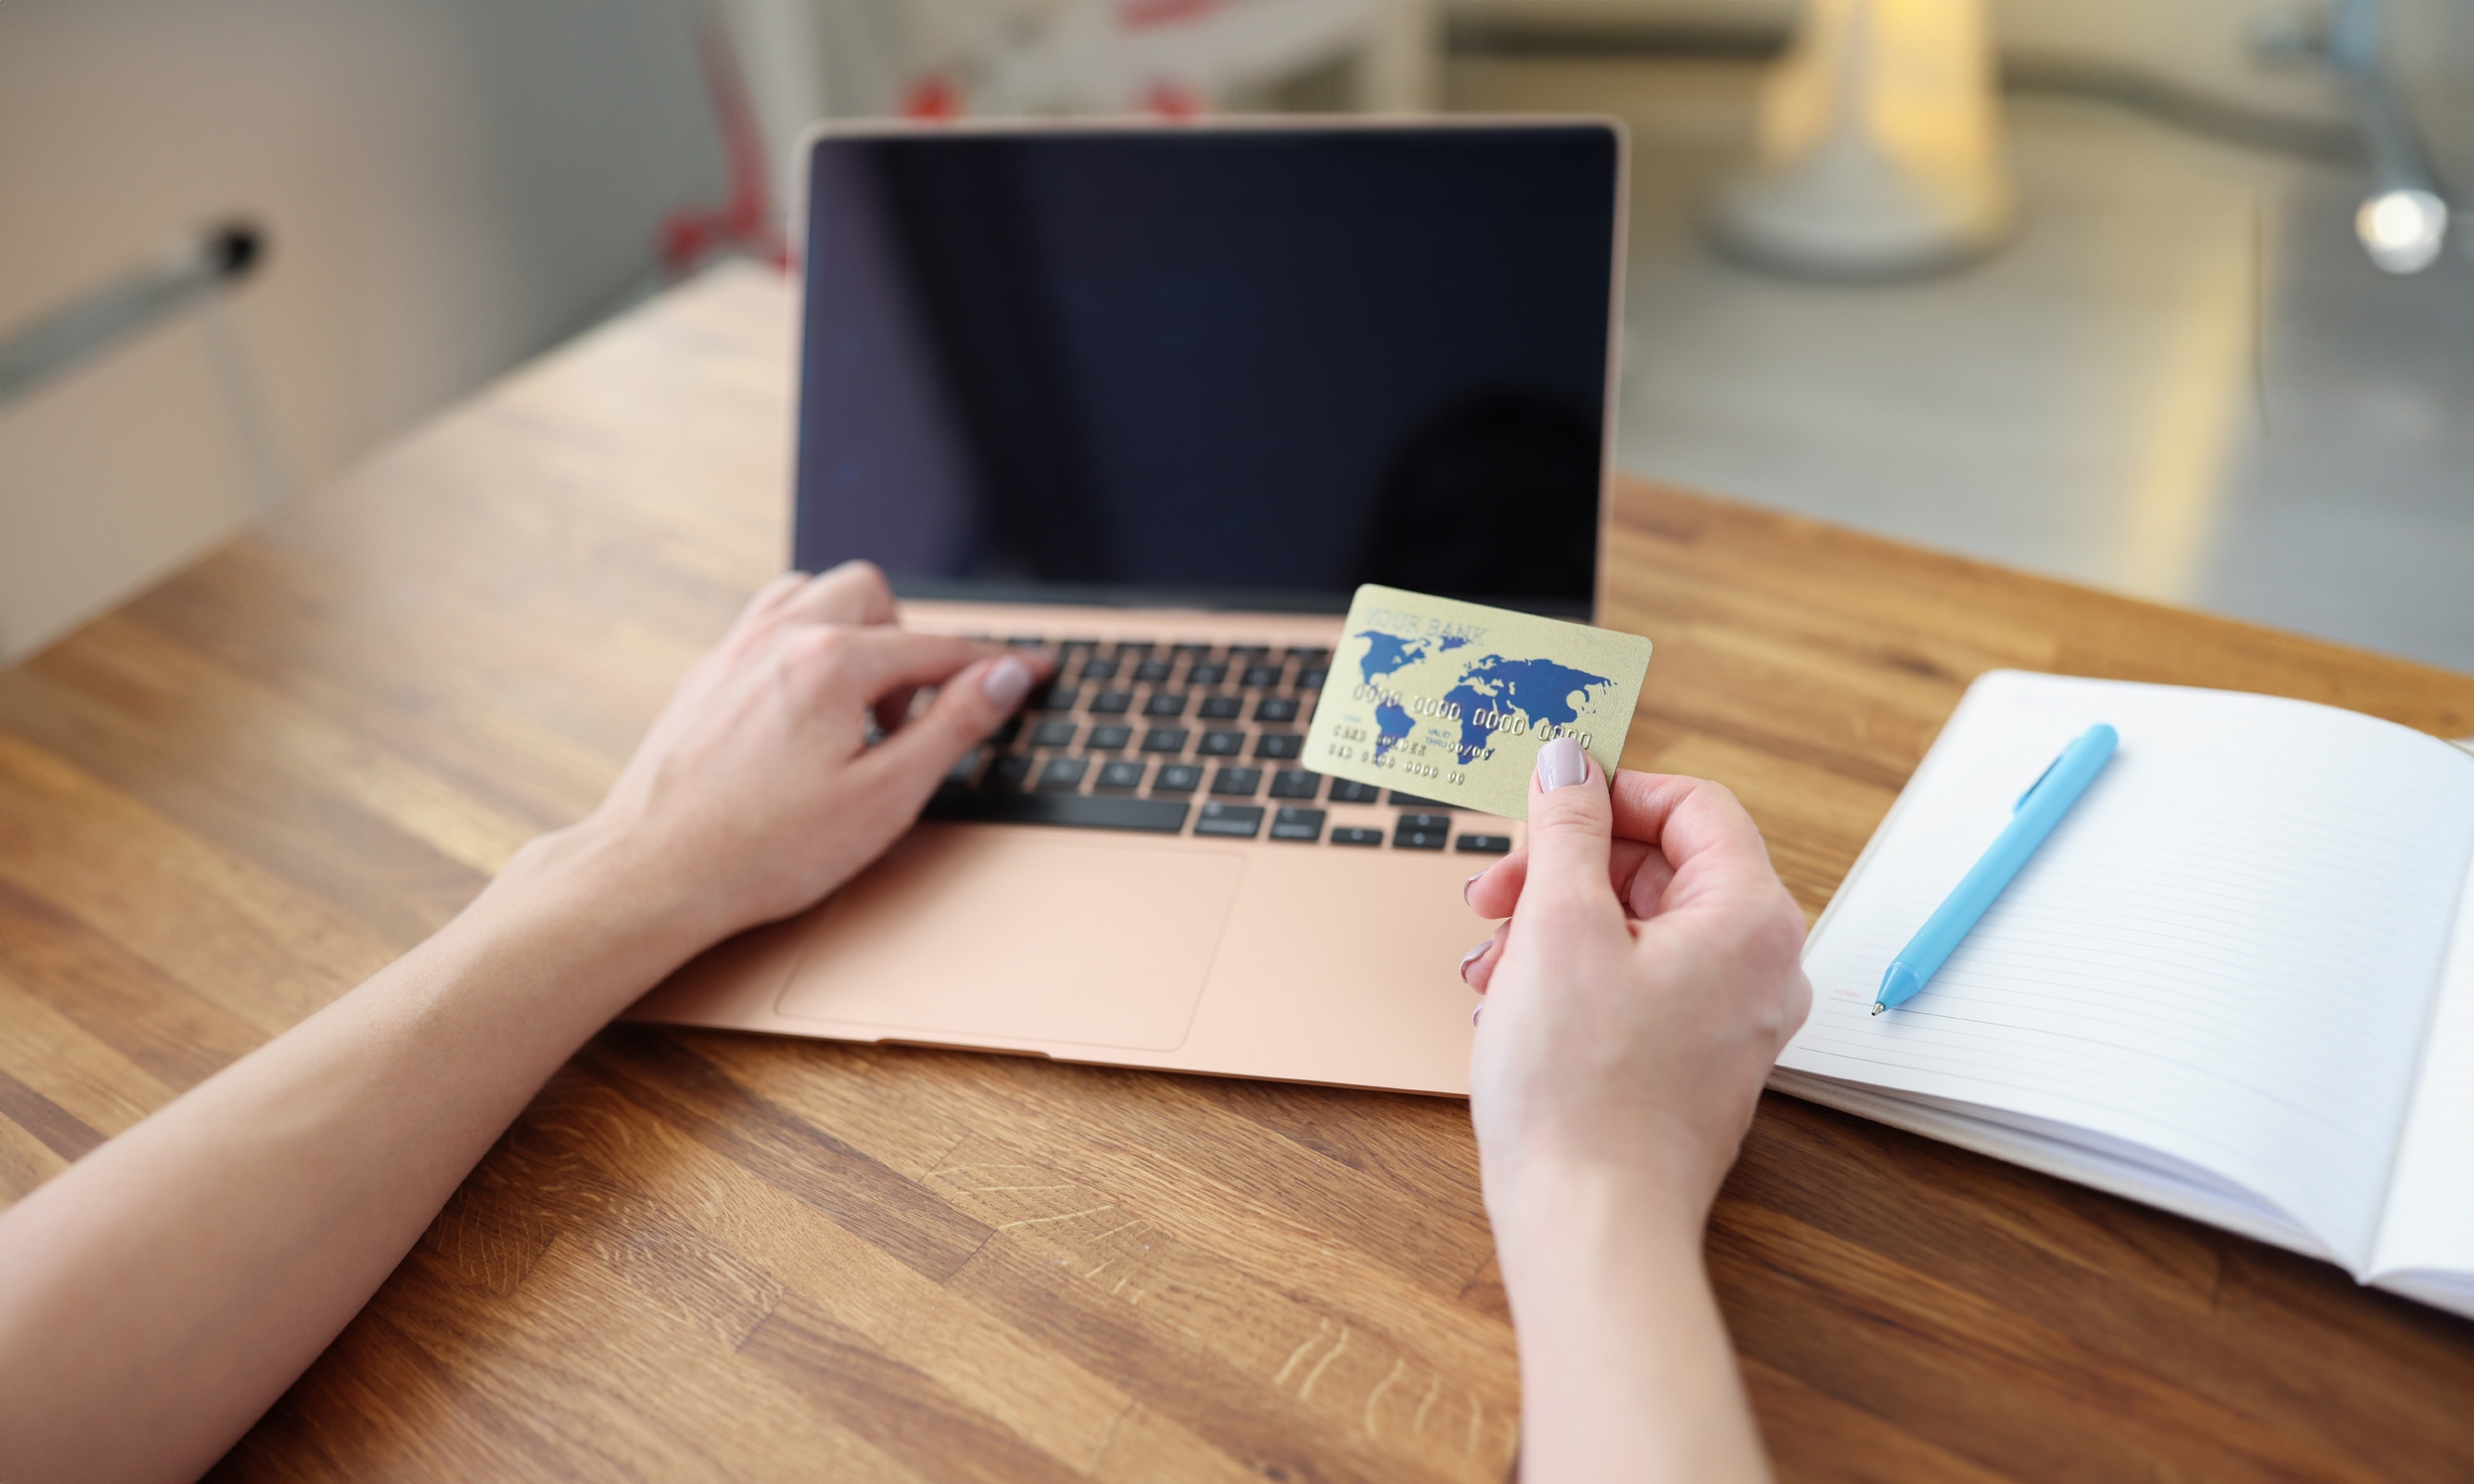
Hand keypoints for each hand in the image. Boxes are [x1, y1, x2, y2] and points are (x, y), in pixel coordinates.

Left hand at [550, 561, 1048, 952]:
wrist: (653, 875)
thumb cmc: (764, 851)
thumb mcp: (885, 798)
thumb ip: (952, 727)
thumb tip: (1003, 677)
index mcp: (831, 664)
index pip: (940, 647)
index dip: (996, 664)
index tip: (1033, 669)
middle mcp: (778, 639)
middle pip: (872, 595)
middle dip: (908, 642)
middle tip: (910, 716)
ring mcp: (733, 652)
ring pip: (812, 594)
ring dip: (852, 631)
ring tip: (858, 705)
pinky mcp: (704, 677)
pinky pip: (767, 624)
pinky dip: (803, 645)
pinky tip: (805, 710)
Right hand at [1462, 739, 1810, 1248]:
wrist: (1590, 1223)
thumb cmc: (1582, 1091)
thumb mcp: (1557, 928)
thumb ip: (1565, 829)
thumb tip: (1569, 762)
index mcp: (1750, 917)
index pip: (1694, 805)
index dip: (1609, 793)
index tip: (1541, 805)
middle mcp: (1761, 966)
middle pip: (1661, 867)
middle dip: (1563, 870)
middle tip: (1492, 893)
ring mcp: (1732, 1020)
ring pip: (1639, 929)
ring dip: (1552, 927)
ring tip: (1487, 965)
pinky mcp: (1695, 1064)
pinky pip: (1637, 986)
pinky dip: (1571, 979)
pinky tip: (1508, 1007)